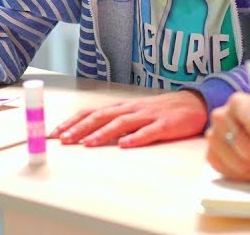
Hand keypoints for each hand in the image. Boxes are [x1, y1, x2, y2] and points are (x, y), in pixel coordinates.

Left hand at [50, 89, 206, 147]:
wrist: (195, 103)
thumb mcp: (135, 113)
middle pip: (102, 116)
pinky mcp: (165, 125)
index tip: (55, 133)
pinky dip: (136, 138)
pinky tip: (125, 145)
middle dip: (80, 128)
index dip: (73, 122)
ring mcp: (148, 115)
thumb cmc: (161, 111)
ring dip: (102, 133)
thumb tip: (87, 133)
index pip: (92, 112)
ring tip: (87, 143)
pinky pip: (149, 132)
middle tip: (63, 140)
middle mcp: (132, 109)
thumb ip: (115, 121)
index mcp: (122, 107)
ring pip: (121, 123)